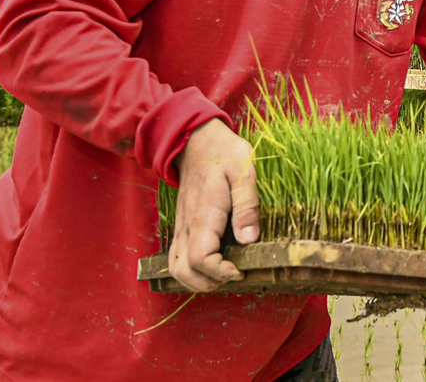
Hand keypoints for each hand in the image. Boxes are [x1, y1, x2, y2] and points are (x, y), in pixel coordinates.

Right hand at [167, 119, 259, 291]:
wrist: (197, 141)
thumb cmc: (224, 155)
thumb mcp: (243, 172)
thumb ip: (246, 205)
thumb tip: (249, 239)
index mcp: (203, 217)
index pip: (200, 260)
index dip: (220, 273)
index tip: (242, 270)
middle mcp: (187, 227)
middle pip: (184, 273)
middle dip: (208, 283)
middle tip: (235, 274)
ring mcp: (181, 228)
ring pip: (176, 268)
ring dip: (198, 280)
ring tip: (225, 273)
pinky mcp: (182, 226)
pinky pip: (178, 257)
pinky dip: (191, 270)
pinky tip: (214, 264)